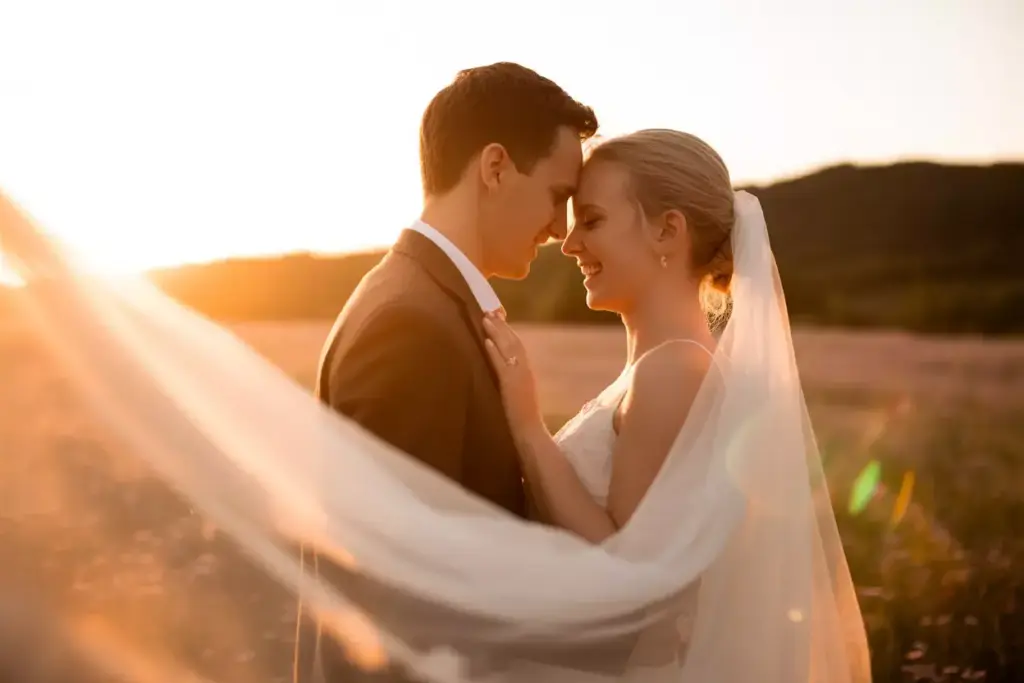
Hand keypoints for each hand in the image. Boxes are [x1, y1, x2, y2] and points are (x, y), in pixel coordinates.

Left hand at [482, 312, 544, 437]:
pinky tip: (487, 341)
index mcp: (527, 372)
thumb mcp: (518, 394)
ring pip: (509, 349)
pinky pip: (503, 365)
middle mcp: (525, 371)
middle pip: (514, 342)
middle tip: (490, 310)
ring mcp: (520, 377)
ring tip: (486, 319)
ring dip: (497, 333)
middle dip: (502, 326)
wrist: (530, 435)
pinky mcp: (512, 386)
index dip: (508, 331)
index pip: (518, 346)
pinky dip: (495, 352)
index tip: (498, 317)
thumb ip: (512, 381)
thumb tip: (502, 372)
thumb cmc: (523, 419)